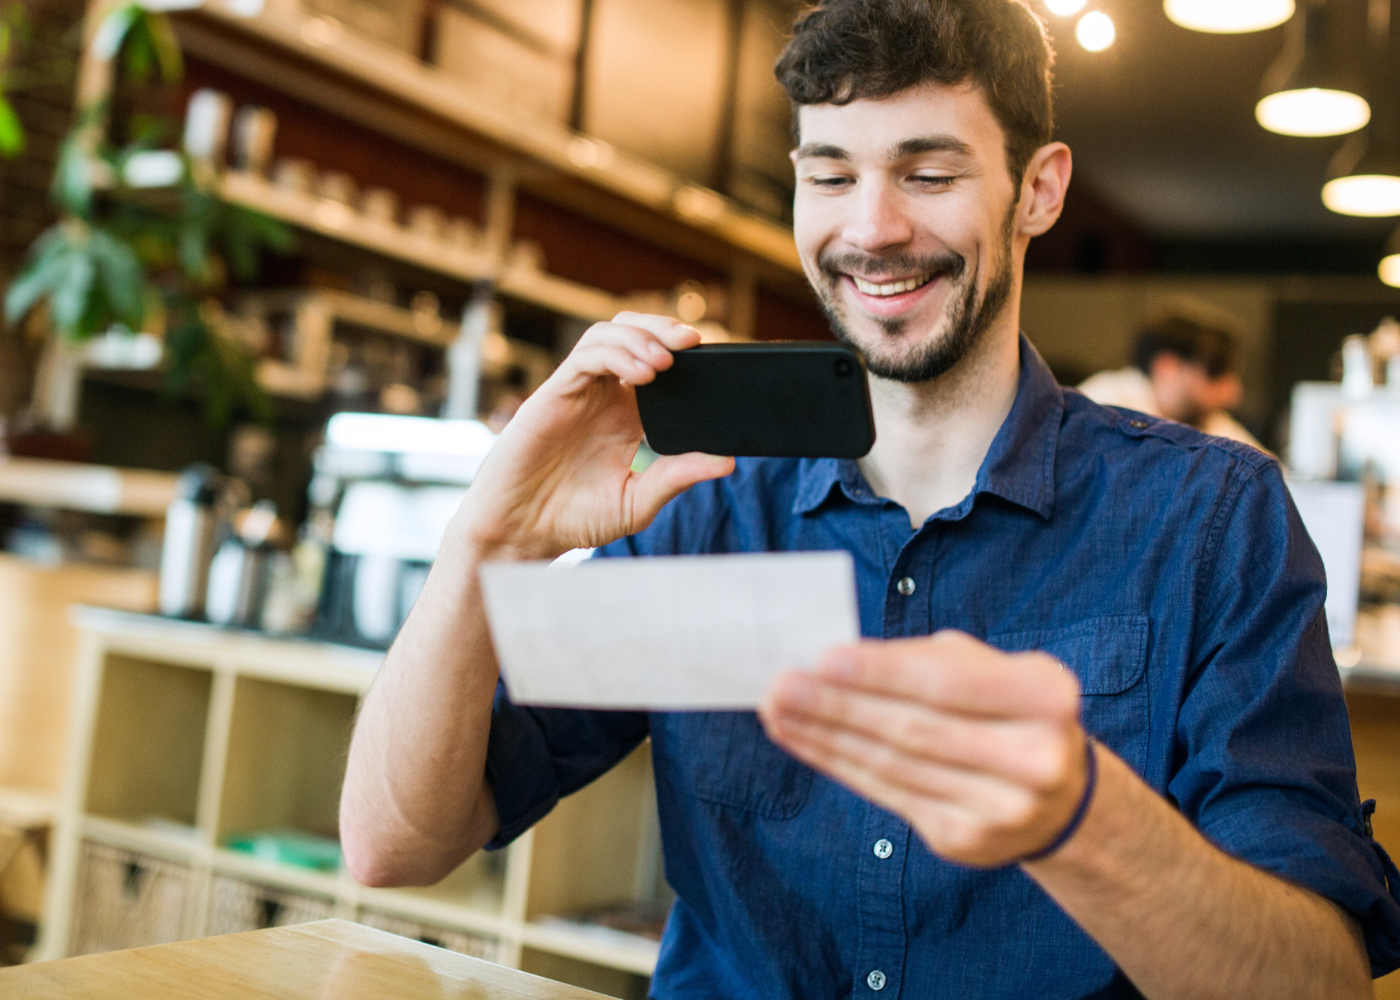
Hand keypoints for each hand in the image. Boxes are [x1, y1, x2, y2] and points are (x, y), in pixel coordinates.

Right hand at [451, 313, 734, 559]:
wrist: (521, 532)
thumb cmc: (573, 518)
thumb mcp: (638, 501)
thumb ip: (677, 477)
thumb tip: (727, 461)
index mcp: (626, 415)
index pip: (657, 363)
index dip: (683, 353)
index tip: (715, 358)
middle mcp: (603, 396)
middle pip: (633, 335)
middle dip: (664, 329)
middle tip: (695, 341)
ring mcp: (578, 391)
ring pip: (608, 334)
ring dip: (641, 337)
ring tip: (667, 360)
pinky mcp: (553, 394)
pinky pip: (586, 356)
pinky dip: (617, 354)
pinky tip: (643, 374)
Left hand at [759, 631, 1089, 866]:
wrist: (1057, 797)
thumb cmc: (1005, 708)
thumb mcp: (983, 667)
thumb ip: (920, 660)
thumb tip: (834, 661)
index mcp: (1047, 697)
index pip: (948, 684)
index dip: (882, 674)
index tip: (823, 659)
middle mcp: (1035, 759)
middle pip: (914, 729)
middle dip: (838, 706)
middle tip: (782, 686)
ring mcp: (1002, 808)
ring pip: (893, 765)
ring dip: (825, 735)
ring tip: (778, 709)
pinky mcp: (965, 840)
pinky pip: (887, 794)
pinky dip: (838, 763)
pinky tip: (804, 739)